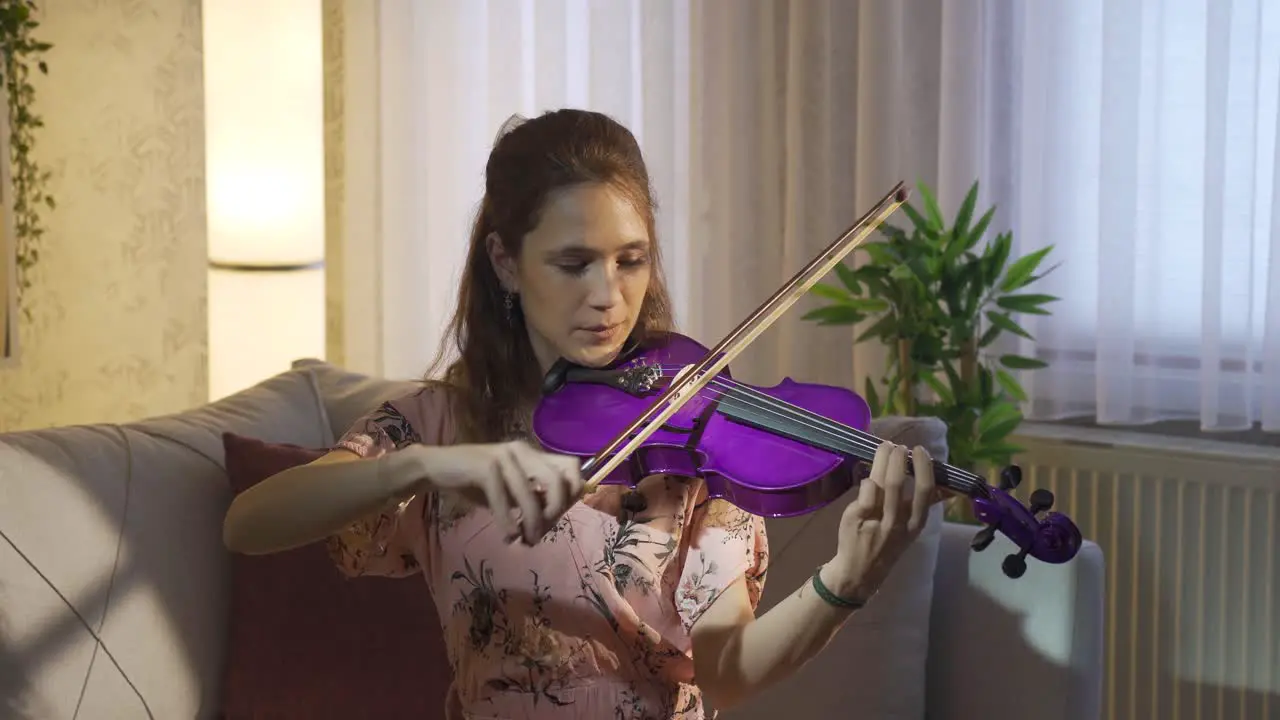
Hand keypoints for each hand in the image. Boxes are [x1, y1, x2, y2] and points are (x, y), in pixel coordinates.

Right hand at [410, 440, 583, 543]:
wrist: (435, 468)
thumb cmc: (474, 481)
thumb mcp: (509, 490)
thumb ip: (531, 497)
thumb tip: (553, 517)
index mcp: (532, 454)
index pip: (571, 467)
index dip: (571, 495)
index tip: (554, 518)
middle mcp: (522, 450)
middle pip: (558, 481)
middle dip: (554, 512)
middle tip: (540, 533)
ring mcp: (504, 456)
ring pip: (531, 494)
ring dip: (532, 523)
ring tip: (525, 541)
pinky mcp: (485, 466)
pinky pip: (504, 500)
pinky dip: (509, 523)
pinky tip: (508, 536)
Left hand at [824, 442, 948, 600]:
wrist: (859, 572)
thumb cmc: (887, 543)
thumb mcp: (911, 528)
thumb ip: (924, 506)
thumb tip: (948, 486)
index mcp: (915, 524)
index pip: (925, 491)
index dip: (924, 467)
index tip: (921, 451)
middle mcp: (897, 523)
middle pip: (899, 483)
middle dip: (899, 459)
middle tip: (899, 446)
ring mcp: (876, 521)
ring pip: (881, 483)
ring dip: (884, 460)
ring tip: (886, 448)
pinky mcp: (856, 518)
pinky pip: (865, 491)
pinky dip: (868, 478)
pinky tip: (869, 474)